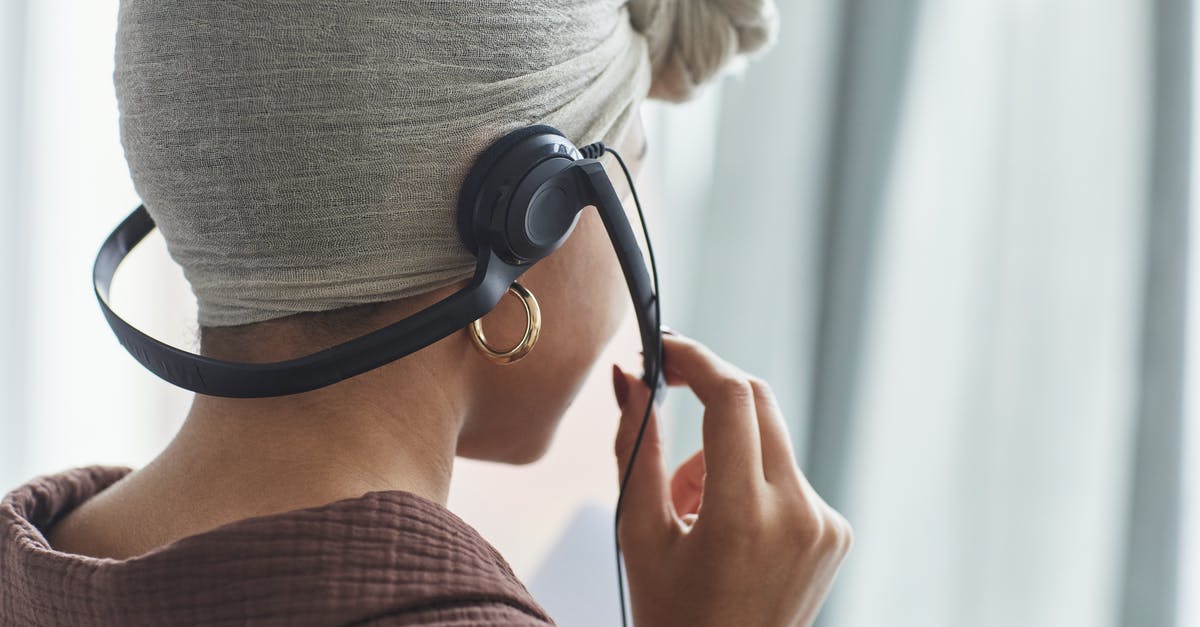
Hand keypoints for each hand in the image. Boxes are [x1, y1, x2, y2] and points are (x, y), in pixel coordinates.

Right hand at [612, 334, 851, 626]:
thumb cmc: (671, 615)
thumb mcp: (639, 533)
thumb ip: (635, 447)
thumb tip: (629, 379)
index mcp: (744, 516)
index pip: (732, 398)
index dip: (695, 360)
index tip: (663, 350)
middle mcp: (798, 513)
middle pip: (757, 403)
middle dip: (708, 396)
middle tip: (665, 403)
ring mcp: (825, 523)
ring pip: (768, 439)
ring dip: (724, 450)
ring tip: (692, 512)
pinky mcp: (836, 531)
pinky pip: (787, 474)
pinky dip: (751, 481)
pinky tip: (728, 531)